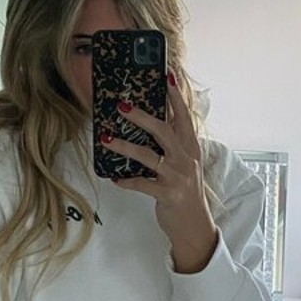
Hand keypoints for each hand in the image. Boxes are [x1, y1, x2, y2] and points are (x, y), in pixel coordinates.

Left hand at [102, 72, 218, 273]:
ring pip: (148, 156)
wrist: (195, 225)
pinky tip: (114, 177)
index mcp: (191, 148)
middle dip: (142, 116)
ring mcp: (177, 177)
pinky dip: (126, 180)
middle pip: (163, 130)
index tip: (166, 75)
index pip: (184, 116)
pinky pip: (141, 184)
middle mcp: (186, 159)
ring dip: (125, 146)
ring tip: (106, 138)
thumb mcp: (186, 164)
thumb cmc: (186, 191)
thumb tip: (152, 122)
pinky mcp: (167, 194)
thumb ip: (174, 144)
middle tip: (122, 105)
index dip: (175, 96)